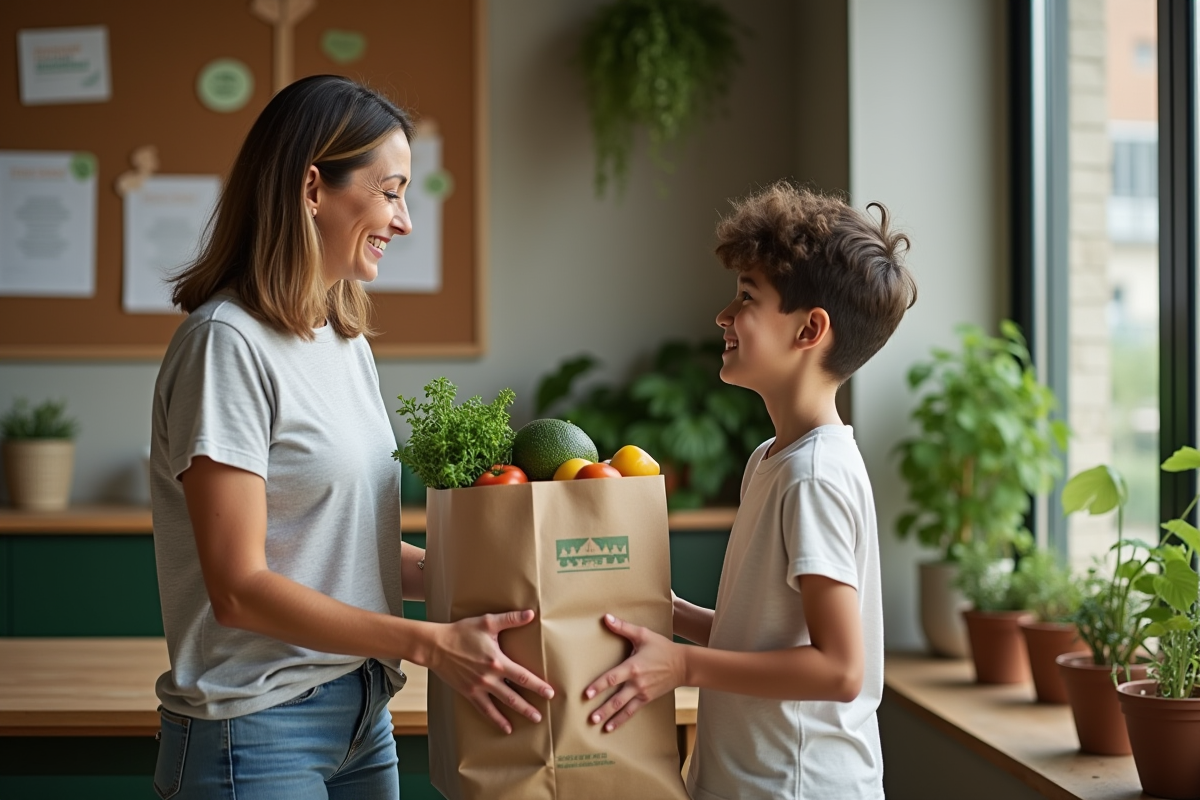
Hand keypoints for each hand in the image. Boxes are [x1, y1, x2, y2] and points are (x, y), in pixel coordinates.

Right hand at [429, 609, 554, 733]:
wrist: (435, 646)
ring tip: (532, 720)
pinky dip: (496, 719)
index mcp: (497, 661)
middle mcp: (489, 677)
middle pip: (514, 695)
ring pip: (502, 704)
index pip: (522, 676)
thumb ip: (510, 619)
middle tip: (542, 715)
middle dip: (529, 706)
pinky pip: (485, 709)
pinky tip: (506, 728)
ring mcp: (479, 687)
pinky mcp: (469, 693)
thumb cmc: (461, 632)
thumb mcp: (487, 622)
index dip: (537, 685)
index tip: (549, 693)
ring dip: (518, 713)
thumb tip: (531, 613)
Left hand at [583, 614, 684, 731]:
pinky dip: (621, 720)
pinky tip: (610, 728)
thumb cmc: (662, 648)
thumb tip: (606, 617)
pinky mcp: (647, 699)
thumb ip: (623, 627)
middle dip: (603, 708)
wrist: (683, 664)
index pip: (612, 678)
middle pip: (616, 698)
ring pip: (623, 708)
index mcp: (633, 667)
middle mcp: (637, 683)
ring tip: (597, 725)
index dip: (599, 686)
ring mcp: (642, 693)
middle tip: (590, 717)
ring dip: (610, 717)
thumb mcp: (643, 634)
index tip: (586, 693)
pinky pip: (632, 711)